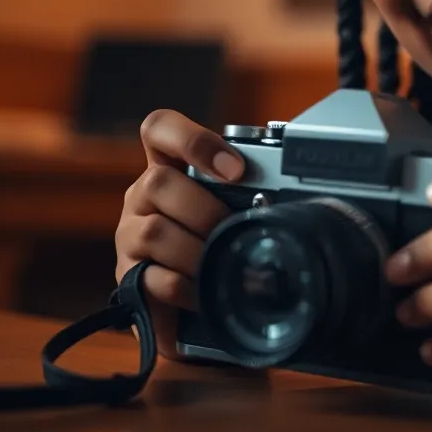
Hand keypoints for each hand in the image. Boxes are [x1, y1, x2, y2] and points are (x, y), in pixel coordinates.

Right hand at [114, 109, 244, 358]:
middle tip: (233, 229)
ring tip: (222, 265)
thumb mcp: (231, 206)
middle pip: (159, 182)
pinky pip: (153, 279)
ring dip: (197, 251)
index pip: (160, 128)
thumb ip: (251, 191)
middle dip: (206, 209)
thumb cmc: (217, 240)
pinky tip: (205, 295)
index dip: (194, 141)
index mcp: (168, 166)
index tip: (236, 169)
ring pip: (155, 231)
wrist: (187, 302)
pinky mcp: (128, 278)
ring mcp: (130, 236)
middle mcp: (142, 196)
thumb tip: (303, 199)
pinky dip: (186, 288)